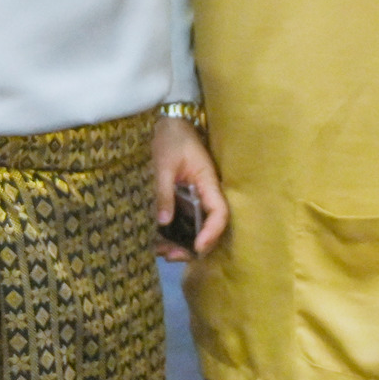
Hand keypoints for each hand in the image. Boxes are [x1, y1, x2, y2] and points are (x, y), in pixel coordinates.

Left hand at [153, 115, 228, 259]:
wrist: (170, 123)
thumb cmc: (171, 140)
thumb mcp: (164, 165)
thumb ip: (164, 193)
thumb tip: (163, 222)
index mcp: (208, 183)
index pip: (219, 213)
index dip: (211, 233)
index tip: (196, 247)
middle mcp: (207, 193)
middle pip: (209, 226)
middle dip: (194, 246)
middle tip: (172, 256)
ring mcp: (197, 196)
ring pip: (197, 226)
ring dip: (183, 242)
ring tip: (162, 252)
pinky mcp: (187, 198)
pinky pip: (185, 219)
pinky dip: (175, 232)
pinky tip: (158, 241)